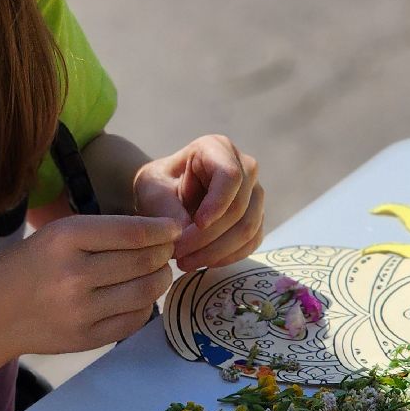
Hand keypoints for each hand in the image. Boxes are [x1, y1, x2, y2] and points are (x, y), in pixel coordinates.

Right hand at [0, 215, 178, 355]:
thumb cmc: (26, 266)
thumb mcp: (56, 234)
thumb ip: (102, 232)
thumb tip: (158, 232)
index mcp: (66, 238)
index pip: (133, 233)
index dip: (163, 229)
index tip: (174, 227)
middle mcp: (75, 274)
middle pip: (144, 261)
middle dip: (164, 253)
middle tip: (165, 250)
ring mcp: (82, 311)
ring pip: (146, 291)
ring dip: (160, 278)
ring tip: (157, 271)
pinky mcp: (87, 339)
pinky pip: (135, 319)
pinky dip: (146, 304)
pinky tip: (139, 295)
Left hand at [132, 135, 263, 272]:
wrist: (164, 196)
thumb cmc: (157, 187)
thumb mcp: (153, 192)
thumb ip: (171, 210)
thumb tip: (191, 233)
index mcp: (217, 148)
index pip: (230, 176)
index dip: (216, 205)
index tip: (194, 226)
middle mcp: (244, 166)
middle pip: (240, 207)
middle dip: (208, 238)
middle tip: (178, 256)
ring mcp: (254, 192)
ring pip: (248, 228)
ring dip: (216, 252)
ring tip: (185, 262)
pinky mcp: (256, 216)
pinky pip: (251, 242)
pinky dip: (228, 257)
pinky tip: (203, 262)